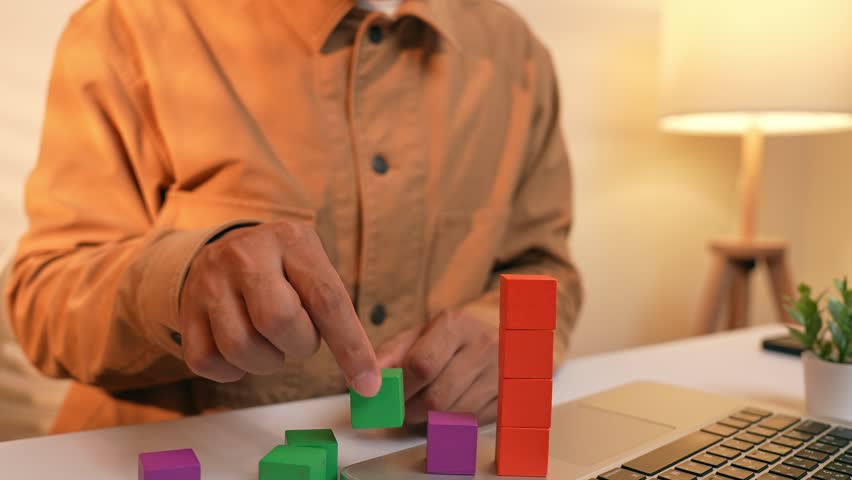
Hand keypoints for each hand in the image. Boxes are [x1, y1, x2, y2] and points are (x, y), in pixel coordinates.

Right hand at [178, 221, 380, 396]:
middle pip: (278, 320)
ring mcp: (210, 281)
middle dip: (299, 345)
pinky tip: (244, 351)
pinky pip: (208, 361)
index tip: (367, 383)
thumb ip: (336, 312)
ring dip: (267, 361)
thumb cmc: (284, 269)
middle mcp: (246, 254)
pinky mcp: (186, 310)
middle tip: (299, 339)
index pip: (326, 299)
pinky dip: (233, 370)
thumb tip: (366, 376)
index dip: (350, 347)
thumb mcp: (313, 269)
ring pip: (241, 347)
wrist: (226, 249)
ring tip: (272, 343)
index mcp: (291, 240)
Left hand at [375, 309, 498, 425]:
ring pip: (452, 417)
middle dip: (411, 411)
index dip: (400, 388)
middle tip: (403, 408)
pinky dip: (450, 425)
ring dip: (429, 421)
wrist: (494, 335)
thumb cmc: (448, 338)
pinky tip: (446, 411)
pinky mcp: (507, 399)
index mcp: (457, 324)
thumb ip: (390, 355)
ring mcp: (500, 375)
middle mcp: (483, 347)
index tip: (388, 396)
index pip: (421, 365)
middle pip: (436, 398)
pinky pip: (469, 425)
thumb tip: (362, 380)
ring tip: (424, 407)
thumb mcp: (418, 335)